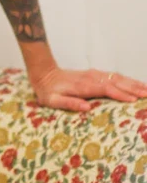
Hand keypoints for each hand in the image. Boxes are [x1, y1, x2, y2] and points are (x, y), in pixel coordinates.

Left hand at [29, 65, 146, 112]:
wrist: (44, 74)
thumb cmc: (48, 91)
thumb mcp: (53, 101)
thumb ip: (69, 103)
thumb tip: (86, 108)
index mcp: (83, 86)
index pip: (106, 89)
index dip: (120, 94)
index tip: (133, 100)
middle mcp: (92, 78)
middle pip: (116, 82)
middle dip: (133, 88)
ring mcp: (95, 75)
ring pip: (118, 78)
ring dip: (134, 83)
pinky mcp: (96, 74)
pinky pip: (115, 76)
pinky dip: (128, 80)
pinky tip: (137, 84)